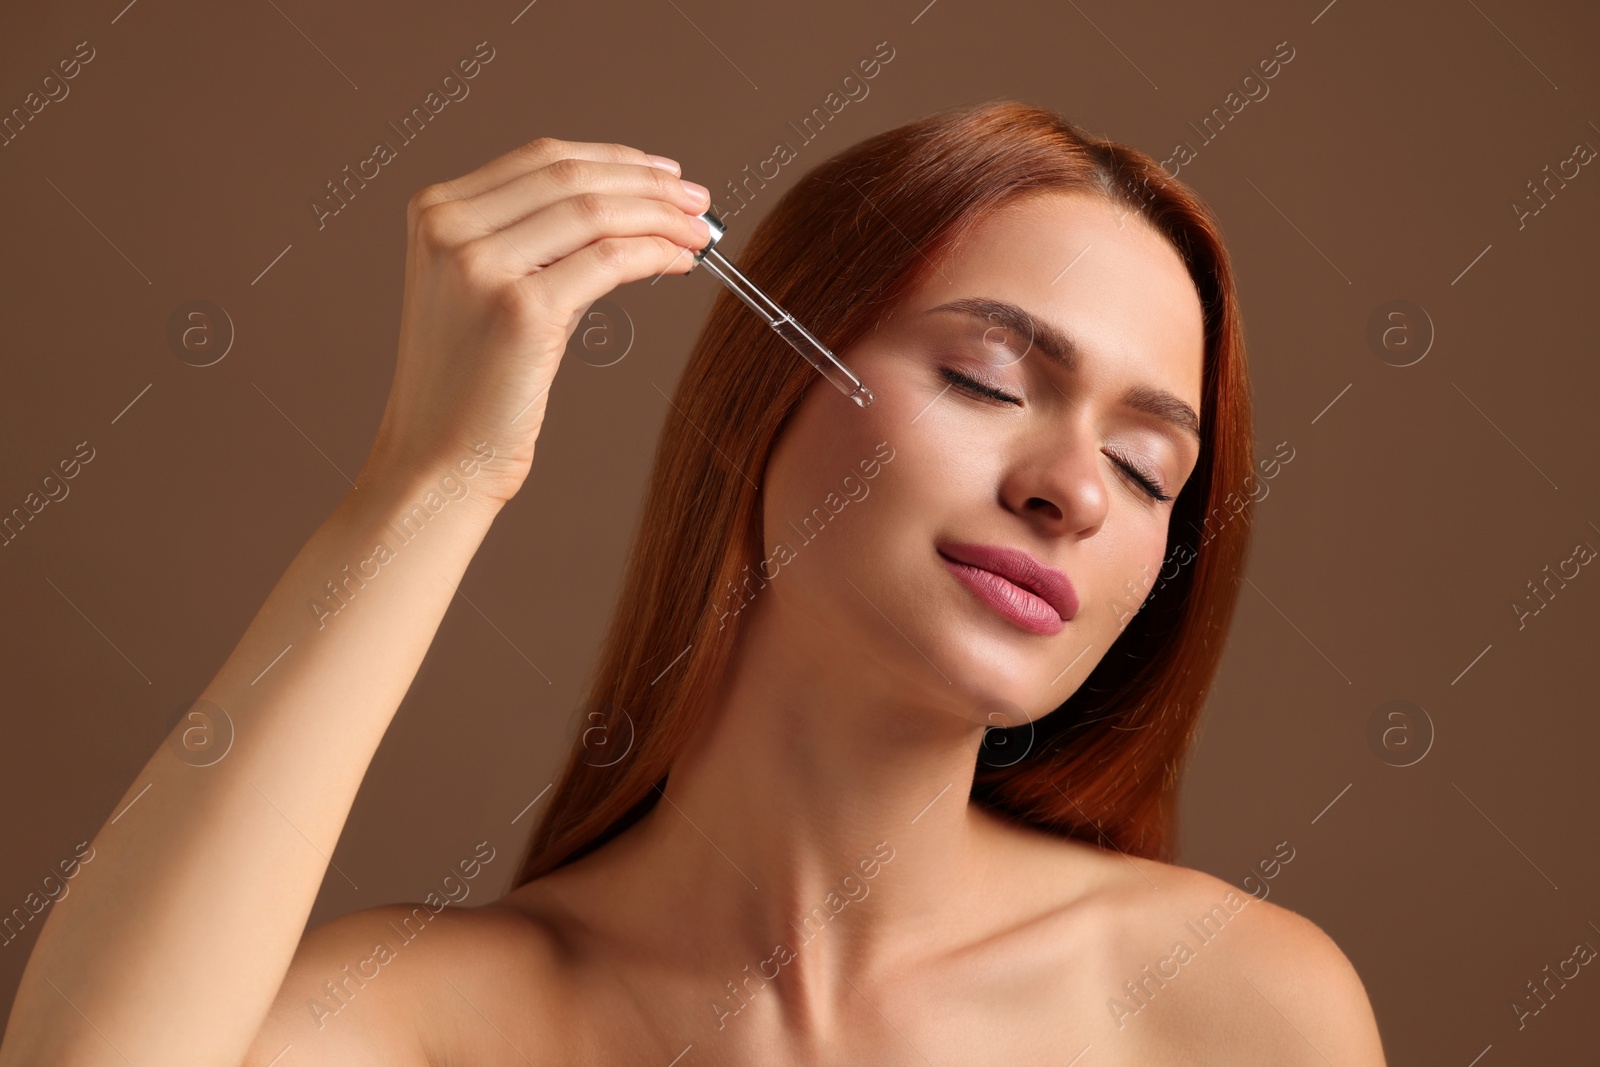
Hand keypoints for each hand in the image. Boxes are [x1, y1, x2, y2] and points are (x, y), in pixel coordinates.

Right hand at [362, 137, 712, 504]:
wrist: (438, 460)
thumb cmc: (469, 387)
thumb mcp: (486, 291)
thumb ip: (536, 244)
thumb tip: (628, 214)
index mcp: (436, 212)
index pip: (542, 159)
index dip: (615, 160)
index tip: (663, 173)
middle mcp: (450, 228)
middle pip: (572, 178)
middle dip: (649, 183)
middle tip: (698, 199)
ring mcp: (481, 266)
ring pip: (594, 213)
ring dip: (661, 216)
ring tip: (699, 231)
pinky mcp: (520, 309)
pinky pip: (608, 261)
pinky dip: (654, 254)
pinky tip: (677, 261)